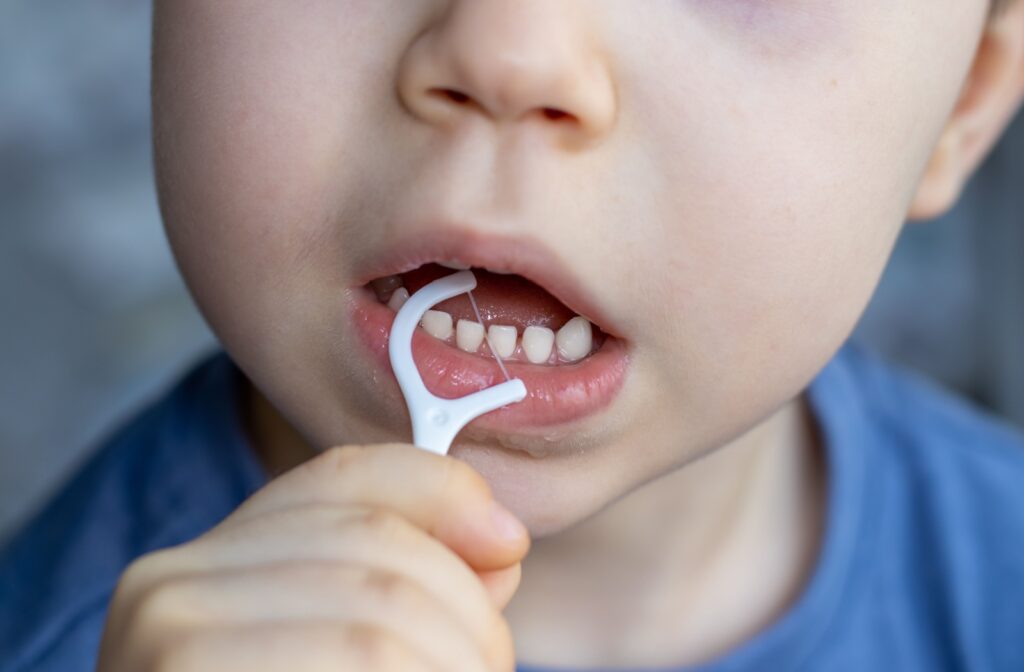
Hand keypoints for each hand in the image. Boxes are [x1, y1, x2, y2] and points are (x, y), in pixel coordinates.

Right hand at [97, 443, 529, 670]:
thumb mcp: (338, 645)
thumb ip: (402, 585)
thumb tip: (500, 539)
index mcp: (201, 564)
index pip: (347, 480)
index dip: (446, 500)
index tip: (508, 546)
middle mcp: (168, 593)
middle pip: (382, 557)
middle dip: (469, 619)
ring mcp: (173, 654)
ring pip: (381, 629)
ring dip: (458, 668)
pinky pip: (365, 670)